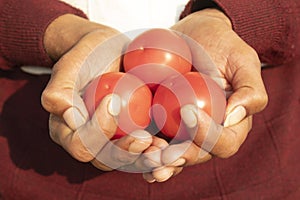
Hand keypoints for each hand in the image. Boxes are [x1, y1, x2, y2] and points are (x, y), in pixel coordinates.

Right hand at [41, 14, 153, 170]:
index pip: (81, 144)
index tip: (113, 101)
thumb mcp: (69, 66)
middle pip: (106, 159)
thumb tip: (70, 119)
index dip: (97, 131)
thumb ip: (59, 91)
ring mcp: (113, 140)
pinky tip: (172, 143)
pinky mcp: (132, 134)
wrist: (109, 51)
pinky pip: (144, 148)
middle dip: (127, 153)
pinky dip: (158, 149)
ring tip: (163, 149)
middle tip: (145, 139)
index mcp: (68, 131)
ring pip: (128, 159)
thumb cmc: (86, 56)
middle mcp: (90, 141)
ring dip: (146, 158)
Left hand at [143, 9, 267, 181]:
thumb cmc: (222, 46)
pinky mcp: (164, 122)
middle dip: (177, 158)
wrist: (194, 35)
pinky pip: (156, 141)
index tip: (188, 111)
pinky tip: (134, 155)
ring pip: (173, 155)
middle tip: (159, 153)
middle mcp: (207, 132)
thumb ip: (250, 91)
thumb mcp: (243, 61)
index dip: (207, 135)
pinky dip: (145, 152)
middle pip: (196, 156)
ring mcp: (184, 130)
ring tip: (146, 158)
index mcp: (230, 125)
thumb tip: (233, 118)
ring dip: (159, 162)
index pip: (224, 143)